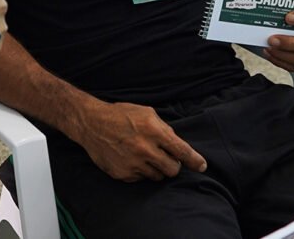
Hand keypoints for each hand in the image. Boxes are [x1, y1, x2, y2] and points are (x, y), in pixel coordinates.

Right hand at [72, 101, 206, 181]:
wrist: (91, 123)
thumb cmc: (120, 115)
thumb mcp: (146, 113)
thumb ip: (164, 129)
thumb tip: (179, 146)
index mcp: (153, 130)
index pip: (181, 150)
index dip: (194, 160)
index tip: (202, 166)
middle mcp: (145, 148)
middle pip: (173, 169)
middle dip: (173, 165)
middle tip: (166, 158)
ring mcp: (133, 163)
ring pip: (158, 176)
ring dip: (156, 168)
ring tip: (144, 155)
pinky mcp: (123, 174)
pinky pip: (141, 179)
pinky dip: (140, 171)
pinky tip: (131, 158)